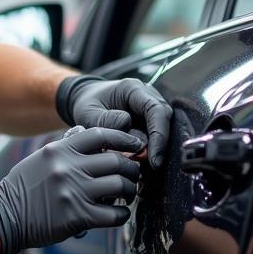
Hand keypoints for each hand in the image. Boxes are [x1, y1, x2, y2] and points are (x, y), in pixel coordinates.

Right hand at [0, 126, 143, 253]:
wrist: (5, 216)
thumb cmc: (24, 188)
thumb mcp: (42, 158)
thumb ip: (67, 150)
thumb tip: (96, 142)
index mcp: (60, 150)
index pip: (100, 134)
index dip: (123, 139)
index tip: (135, 146)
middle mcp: (68, 168)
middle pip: (116, 161)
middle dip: (131, 168)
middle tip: (133, 175)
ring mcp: (74, 192)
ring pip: (119, 185)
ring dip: (129, 190)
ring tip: (127, 194)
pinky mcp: (78, 217)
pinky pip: (114, 214)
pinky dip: (122, 214)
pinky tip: (120, 214)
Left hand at [57, 76, 172, 166]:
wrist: (87, 102)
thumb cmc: (87, 106)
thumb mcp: (88, 113)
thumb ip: (105, 120)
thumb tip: (128, 127)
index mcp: (133, 88)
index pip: (156, 109)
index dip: (159, 134)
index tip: (154, 157)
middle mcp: (147, 95)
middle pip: (165, 119)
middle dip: (161, 144)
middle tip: (154, 166)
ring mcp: (151, 107)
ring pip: (164, 128)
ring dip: (157, 147)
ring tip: (147, 166)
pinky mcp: (151, 120)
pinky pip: (157, 134)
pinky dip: (152, 148)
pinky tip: (144, 162)